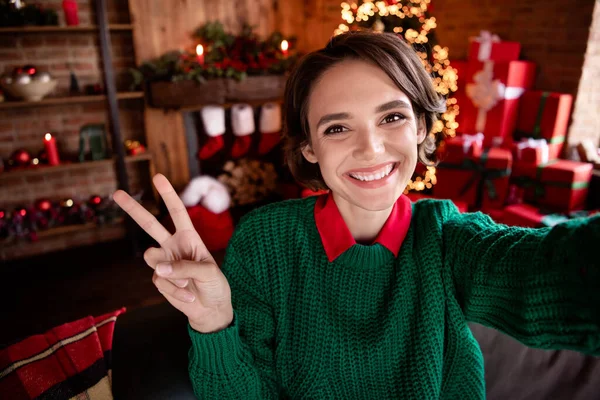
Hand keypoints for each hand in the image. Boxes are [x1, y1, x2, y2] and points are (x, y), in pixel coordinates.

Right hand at [113, 173, 232, 332]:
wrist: (210, 309)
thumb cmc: (215, 285)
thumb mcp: (207, 272)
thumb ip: (184, 267)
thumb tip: (158, 269)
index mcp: (189, 237)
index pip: (177, 212)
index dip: (168, 195)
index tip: (158, 177)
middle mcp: (173, 246)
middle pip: (149, 225)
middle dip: (133, 209)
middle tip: (117, 193)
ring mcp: (164, 263)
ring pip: (152, 258)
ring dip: (171, 273)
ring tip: (188, 283)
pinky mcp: (159, 280)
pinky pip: (160, 281)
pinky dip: (176, 290)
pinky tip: (187, 296)